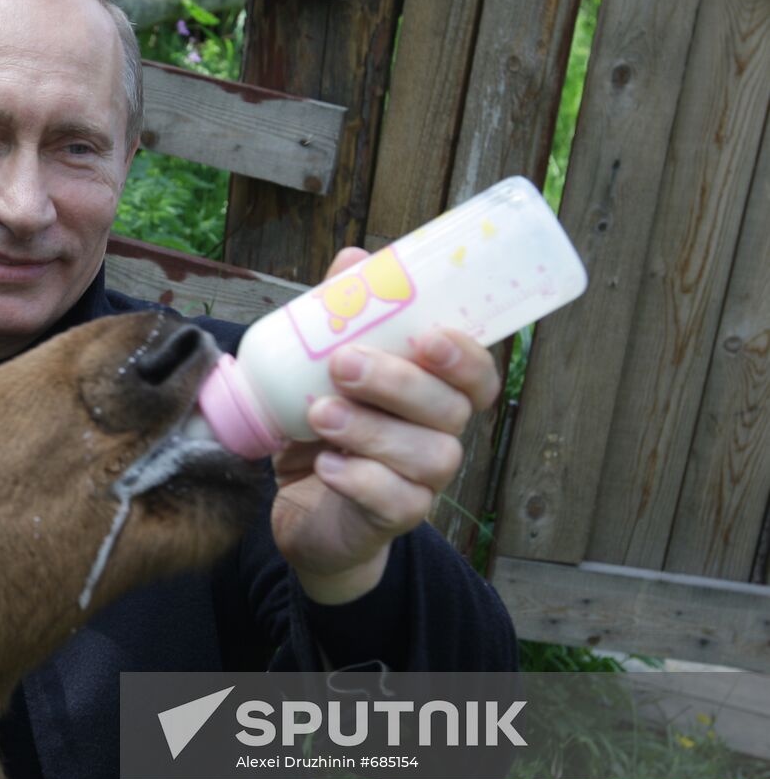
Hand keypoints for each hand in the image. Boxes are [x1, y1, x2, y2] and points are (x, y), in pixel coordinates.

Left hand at [271, 248, 501, 604]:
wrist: (301, 507)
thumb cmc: (324, 430)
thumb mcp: (322, 369)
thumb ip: (341, 316)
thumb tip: (354, 259)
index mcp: (433, 395)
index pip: (476, 375)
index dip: (465, 356)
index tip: (427, 336)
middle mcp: (439, 436)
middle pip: (449, 409)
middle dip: (399, 383)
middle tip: (343, 365)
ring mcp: (423, 481)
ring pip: (426, 455)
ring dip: (371, 430)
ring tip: (320, 414)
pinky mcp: (394, 519)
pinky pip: (396, 501)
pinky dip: (359, 480)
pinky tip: (325, 465)